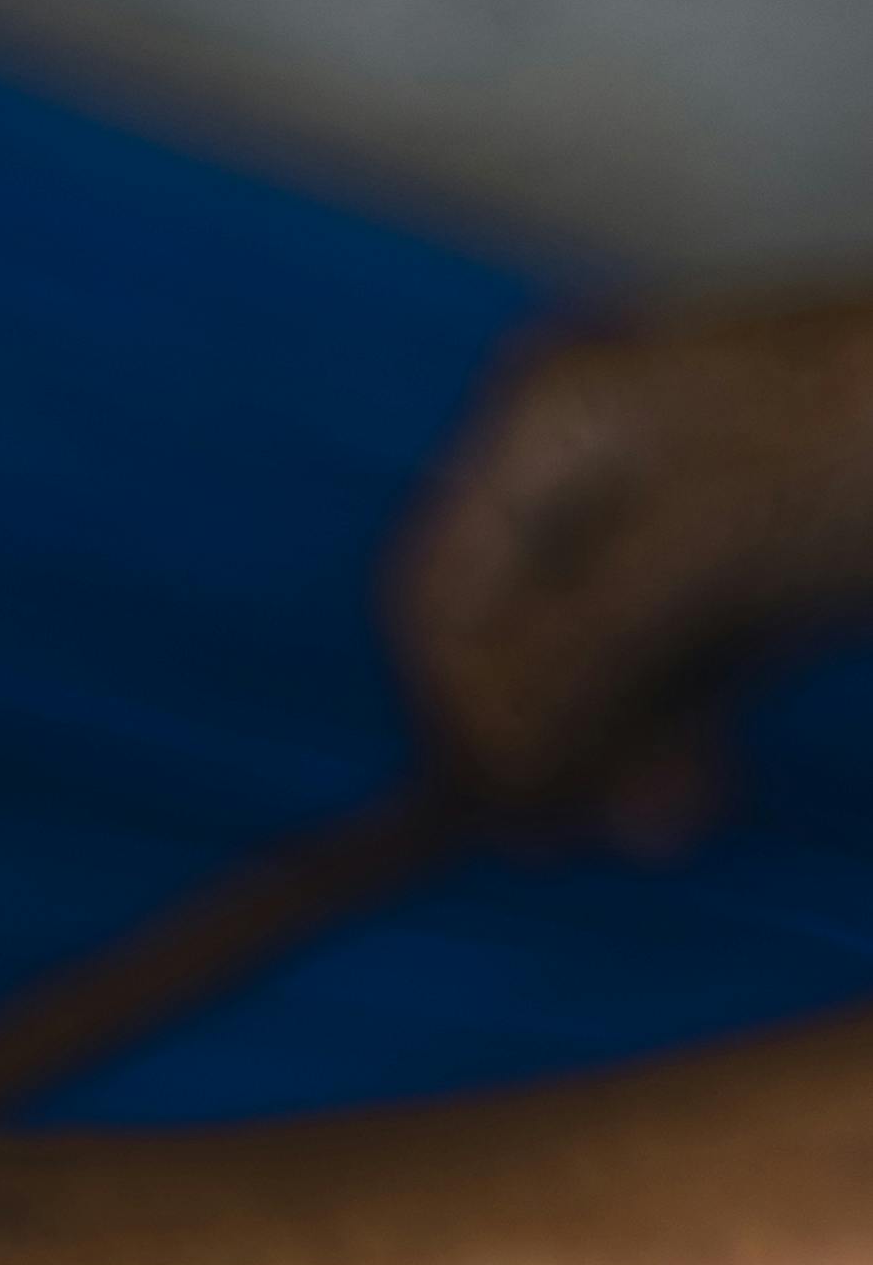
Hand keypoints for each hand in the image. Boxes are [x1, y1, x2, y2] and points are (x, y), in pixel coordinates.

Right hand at [390, 292, 872, 823]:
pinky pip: (668, 668)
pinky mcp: (747, 561)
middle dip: (538, 741)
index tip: (498, 817)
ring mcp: (673, 510)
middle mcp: (591, 459)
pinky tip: (695, 791)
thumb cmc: (867, 442)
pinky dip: (671, 736)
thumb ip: (576, 660)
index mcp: (552, 420)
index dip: (454, 711)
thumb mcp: (706, 548)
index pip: (435, 593)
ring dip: (608, 755)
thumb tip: (484, 774)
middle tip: (577, 843)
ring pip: (588, 664)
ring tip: (665, 828)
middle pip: (508, 635)